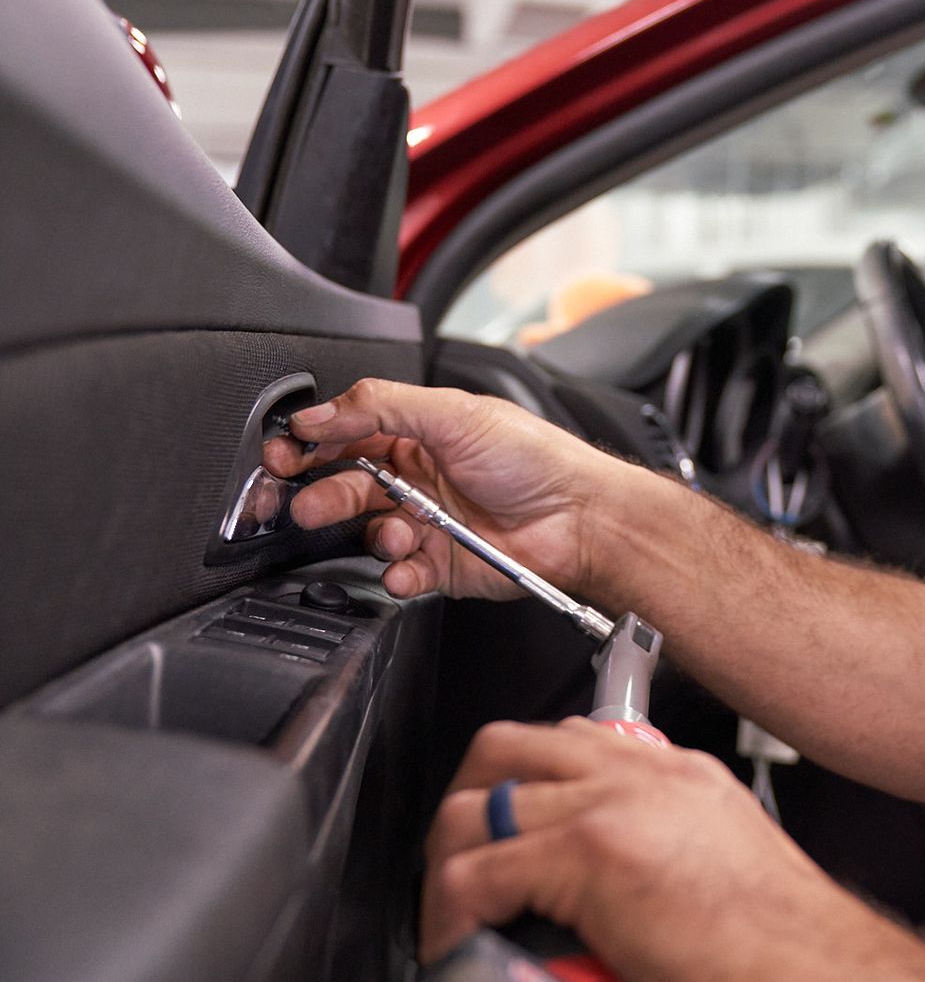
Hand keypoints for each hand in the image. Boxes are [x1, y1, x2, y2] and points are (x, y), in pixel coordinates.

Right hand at [262, 379, 620, 603]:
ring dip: (371, 534)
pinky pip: (397, 576)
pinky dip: (394, 574)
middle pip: (343, 487)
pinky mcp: (439, 566)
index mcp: (416, 433)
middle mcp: (416, 478)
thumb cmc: (536, 459)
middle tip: (303, 503)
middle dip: (318, 495)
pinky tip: (407, 565)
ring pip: (368, 533)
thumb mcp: (455, 413)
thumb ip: (381, 406)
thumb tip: (321, 411)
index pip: (345, 435)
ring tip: (397, 532)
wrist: (582, 518)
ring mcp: (426, 524)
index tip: (285, 455)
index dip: (310, 446)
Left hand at [419, 720, 845, 981]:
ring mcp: (612, 806)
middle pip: (510, 747)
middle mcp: (645, 776)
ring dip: (448, 860)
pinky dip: (450, 912)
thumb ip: (671, 854)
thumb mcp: (725, 866)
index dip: (526, 780)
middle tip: (458, 858)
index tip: (511, 822)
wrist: (814, 966)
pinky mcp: (588, 854)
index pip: (578, 741)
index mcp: (681, 778)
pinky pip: (474, 874)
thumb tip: (618, 897)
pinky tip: (460, 939)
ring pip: (476, 805)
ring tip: (451, 910)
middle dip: (467, 799)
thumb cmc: (784, 941)